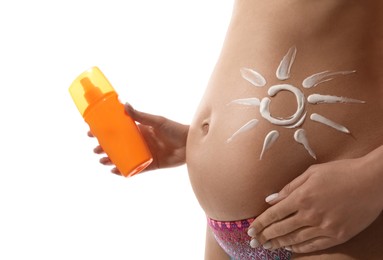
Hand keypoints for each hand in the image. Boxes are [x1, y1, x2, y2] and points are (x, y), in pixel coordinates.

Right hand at [89, 103, 188, 174]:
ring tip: (103, 161)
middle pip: (117, 146)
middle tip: (96, 150)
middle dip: (104, 148)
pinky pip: (134, 169)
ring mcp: (144, 154)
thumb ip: (141, 115)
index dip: (104, 131)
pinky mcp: (150, 165)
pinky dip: (124, 171)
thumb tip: (123, 104)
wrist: (190, 144)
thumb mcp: (156, 121)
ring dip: (111, 160)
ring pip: (123, 158)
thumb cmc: (175, 129)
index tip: (91, 132)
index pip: (118, 131)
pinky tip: (115, 171)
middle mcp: (139, 142)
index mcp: (139, 130)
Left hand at [247, 149, 382, 252]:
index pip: (274, 214)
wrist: (372, 181)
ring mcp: (325, 227)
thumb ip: (289, 187)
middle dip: (265, 237)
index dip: (260, 224)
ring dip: (279, 243)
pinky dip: (300, 248)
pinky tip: (291, 247)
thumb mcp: (312, 173)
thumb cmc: (341, 172)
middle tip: (254, 243)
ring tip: (268, 246)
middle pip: (281, 229)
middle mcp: (310, 215)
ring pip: (296, 239)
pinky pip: (314, 245)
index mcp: (302, 197)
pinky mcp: (338, 235)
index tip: (250, 231)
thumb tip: (271, 199)